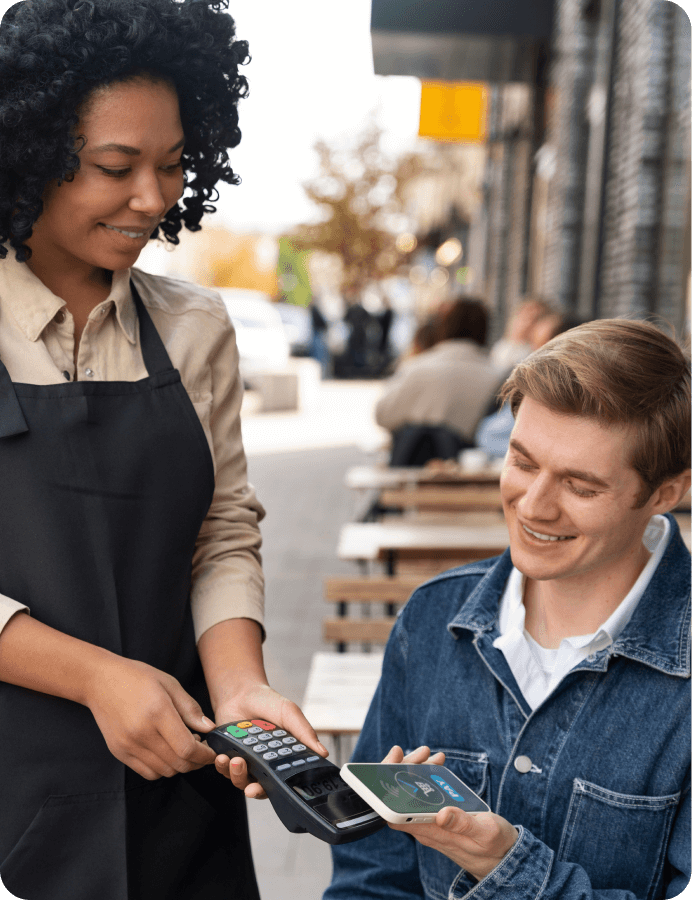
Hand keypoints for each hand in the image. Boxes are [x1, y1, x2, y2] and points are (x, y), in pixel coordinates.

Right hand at [86, 656, 217, 779]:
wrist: (100, 681)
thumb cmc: (137, 678)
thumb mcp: (169, 684)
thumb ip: (190, 709)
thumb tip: (210, 728)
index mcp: (158, 712)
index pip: (187, 748)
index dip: (204, 755)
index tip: (212, 752)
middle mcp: (141, 733)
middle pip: (178, 764)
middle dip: (196, 762)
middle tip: (202, 751)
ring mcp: (128, 746)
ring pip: (164, 771)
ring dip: (180, 766)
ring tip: (184, 749)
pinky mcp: (119, 753)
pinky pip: (147, 772)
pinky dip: (162, 768)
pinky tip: (167, 753)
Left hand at [211, 683, 328, 798]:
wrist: (241, 691)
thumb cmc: (268, 702)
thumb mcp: (289, 713)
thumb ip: (304, 732)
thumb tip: (323, 753)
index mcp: (283, 757)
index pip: (284, 779)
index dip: (279, 789)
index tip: (274, 789)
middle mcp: (265, 763)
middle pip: (261, 786)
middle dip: (254, 789)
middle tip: (250, 786)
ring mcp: (246, 760)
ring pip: (241, 780)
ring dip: (236, 776)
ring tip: (235, 761)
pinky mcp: (229, 756)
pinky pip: (225, 769)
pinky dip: (222, 767)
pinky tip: (222, 757)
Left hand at [386, 743, 518, 881]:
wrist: (503, 860)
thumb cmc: (495, 846)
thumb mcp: (485, 832)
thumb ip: (463, 824)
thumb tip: (442, 814)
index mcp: (432, 832)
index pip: (395, 813)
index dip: (388, 790)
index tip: (394, 764)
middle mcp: (426, 828)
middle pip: (401, 798)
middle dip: (405, 771)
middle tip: (421, 753)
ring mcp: (431, 822)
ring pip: (413, 794)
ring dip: (419, 771)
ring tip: (434, 756)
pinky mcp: (439, 818)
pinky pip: (425, 795)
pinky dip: (428, 777)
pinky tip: (437, 765)